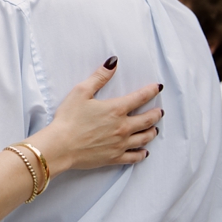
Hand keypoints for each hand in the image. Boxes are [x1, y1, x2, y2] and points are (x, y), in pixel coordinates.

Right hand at [33, 57, 162, 174]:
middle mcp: (123, 127)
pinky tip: (144, 152)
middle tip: (160, 111)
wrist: (61, 146)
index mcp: (116, 109)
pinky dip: (141, 154)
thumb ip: (99, 77)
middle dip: (156, 114)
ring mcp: (120, 144)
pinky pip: (134, 157)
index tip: (157, 88)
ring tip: (154, 129)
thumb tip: (112, 63)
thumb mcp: (81, 92)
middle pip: (147, 120)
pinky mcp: (114, 157)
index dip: (151, 91)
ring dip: (151, 132)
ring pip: (144, 138)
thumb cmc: (68, 119)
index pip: (140, 98)